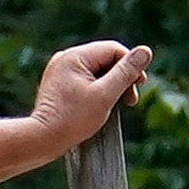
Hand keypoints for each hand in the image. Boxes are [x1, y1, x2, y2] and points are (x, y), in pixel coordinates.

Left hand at [28, 40, 154, 152]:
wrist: (42, 139)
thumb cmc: (73, 119)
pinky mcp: (59, 82)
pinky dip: (97, 89)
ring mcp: (60, 69)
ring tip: (117, 104)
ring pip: (97, 69)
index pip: (114, 50)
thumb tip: (145, 51)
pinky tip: (101, 105)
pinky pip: (85, 78)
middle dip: (121, 77)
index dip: (131, 66)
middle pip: (106, 58)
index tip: (139, 86)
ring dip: (111, 85)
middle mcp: (65, 57)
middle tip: (131, 100)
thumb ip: (126, 72)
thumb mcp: (105, 94)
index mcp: (75, 56)